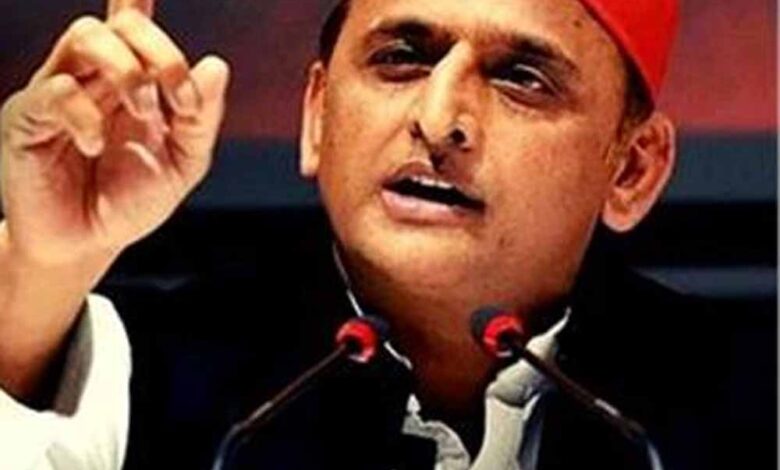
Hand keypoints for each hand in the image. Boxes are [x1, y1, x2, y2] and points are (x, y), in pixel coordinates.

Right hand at [0, 0, 229, 265]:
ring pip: (84, 38)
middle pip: (120, 26)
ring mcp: (58, 92)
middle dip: (160, 51)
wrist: (88, 245)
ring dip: (126, 69)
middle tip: (179, 97)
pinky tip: (95, 146)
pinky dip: (84, 114)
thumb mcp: (183, 163)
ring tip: (143, 111)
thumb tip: (216, 65)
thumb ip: (201, 118)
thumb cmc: (131, 201)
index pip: (132, 25)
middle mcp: (95, 78)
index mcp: (132, 83)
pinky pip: (54, 91)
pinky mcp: (27, 119)